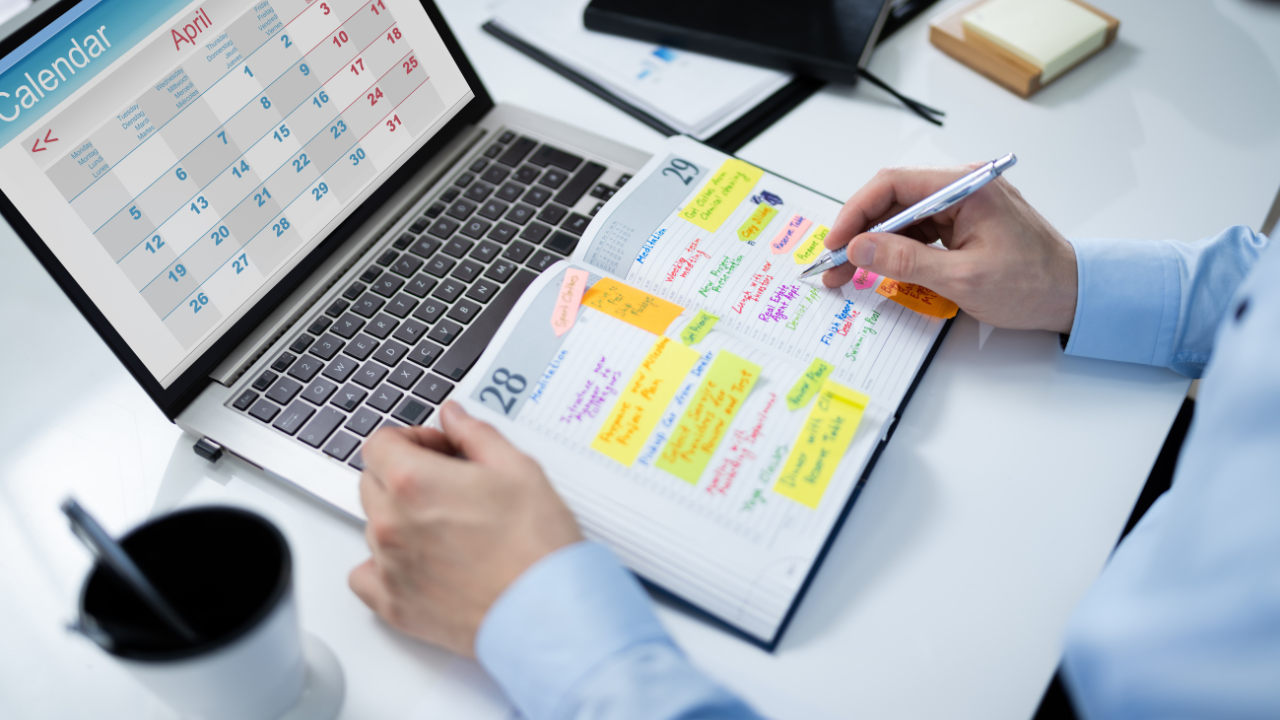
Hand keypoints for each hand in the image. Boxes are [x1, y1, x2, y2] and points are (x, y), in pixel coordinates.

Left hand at [349, 401, 582, 656]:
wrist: (547, 611)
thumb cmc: (538, 547)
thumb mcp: (518, 469)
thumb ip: (476, 435)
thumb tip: (455, 418)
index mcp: (413, 482)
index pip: (380, 443)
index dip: (413, 439)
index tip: (437, 450)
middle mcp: (391, 523)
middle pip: (372, 481)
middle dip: (404, 475)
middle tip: (448, 485)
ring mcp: (389, 567)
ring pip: (373, 526)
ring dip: (400, 518)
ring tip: (448, 527)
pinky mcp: (395, 604)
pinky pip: (365, 576)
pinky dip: (382, 566)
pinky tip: (416, 561)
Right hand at [822, 165, 1078, 333]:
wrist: (1075, 296)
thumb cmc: (1034, 285)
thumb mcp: (964, 278)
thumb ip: (906, 260)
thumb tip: (860, 247)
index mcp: (967, 187)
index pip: (893, 184)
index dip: (856, 213)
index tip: (835, 243)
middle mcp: (964, 187)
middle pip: (893, 199)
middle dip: (859, 232)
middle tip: (834, 265)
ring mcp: (964, 204)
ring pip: (902, 215)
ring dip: (874, 244)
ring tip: (850, 273)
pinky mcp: (964, 222)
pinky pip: (919, 229)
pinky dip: (897, 249)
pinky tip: (881, 268)